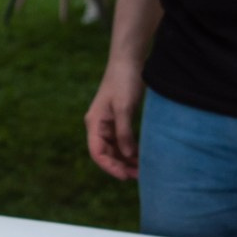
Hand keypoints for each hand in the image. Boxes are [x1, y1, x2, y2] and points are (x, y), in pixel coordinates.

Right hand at [86, 57, 144, 178]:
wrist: (129, 60)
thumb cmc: (124, 81)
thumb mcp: (124, 107)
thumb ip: (124, 132)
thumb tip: (127, 155)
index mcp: (94, 123)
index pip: (97, 153)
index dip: (109, 167)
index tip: (125, 176)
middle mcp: (99, 126)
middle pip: (106, 154)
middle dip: (120, 166)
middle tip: (138, 176)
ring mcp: (108, 124)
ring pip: (115, 149)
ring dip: (126, 160)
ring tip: (142, 169)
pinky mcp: (119, 120)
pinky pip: (122, 141)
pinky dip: (131, 150)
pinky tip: (142, 156)